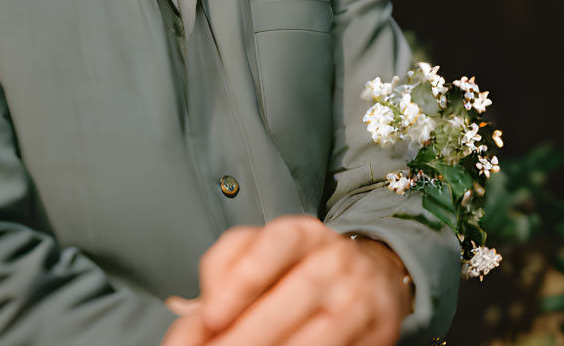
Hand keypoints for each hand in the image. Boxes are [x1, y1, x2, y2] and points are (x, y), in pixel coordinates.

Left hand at [161, 216, 409, 345]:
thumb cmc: (301, 270)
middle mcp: (333, 255)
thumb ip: (226, 279)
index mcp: (299, 232)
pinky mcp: (380, 326)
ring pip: (320, 330)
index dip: (238, 279)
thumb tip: (183, 309)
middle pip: (294, 291)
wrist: (376, 278)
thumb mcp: (265, 260)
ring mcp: (359, 292)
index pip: (268, 245)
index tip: (211, 317)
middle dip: (253, 330)